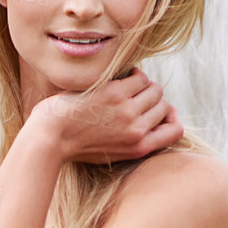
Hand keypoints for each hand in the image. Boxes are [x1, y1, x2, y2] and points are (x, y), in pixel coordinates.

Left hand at [33, 67, 183, 164]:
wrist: (51, 138)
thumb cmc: (76, 145)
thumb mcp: (111, 153)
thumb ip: (132, 141)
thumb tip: (150, 121)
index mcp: (138, 148)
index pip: (176, 131)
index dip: (172, 118)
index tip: (160, 111)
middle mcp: (137, 131)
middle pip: (164, 105)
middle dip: (153, 97)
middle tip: (137, 93)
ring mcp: (128, 112)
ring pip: (154, 89)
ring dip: (144, 84)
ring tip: (129, 84)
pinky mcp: (115, 94)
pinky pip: (139, 77)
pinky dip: (134, 73)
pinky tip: (121, 76)